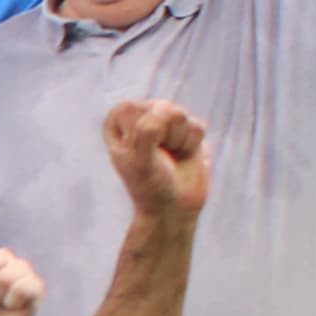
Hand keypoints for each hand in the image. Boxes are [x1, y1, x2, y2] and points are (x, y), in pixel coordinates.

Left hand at [102, 97, 210, 220]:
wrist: (173, 208)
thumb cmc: (149, 185)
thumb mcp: (139, 160)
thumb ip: (147, 131)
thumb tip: (167, 110)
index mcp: (118, 122)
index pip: (130, 108)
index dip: (137, 133)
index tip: (135, 153)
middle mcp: (142, 117)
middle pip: (159, 107)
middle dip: (161, 136)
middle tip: (156, 158)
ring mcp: (167, 122)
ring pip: (180, 114)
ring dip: (177, 141)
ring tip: (169, 157)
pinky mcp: (189, 129)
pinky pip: (197, 125)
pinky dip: (192, 144)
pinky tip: (183, 156)